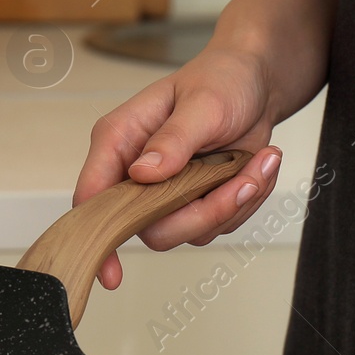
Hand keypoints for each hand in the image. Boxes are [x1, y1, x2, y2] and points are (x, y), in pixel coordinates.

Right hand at [74, 44, 284, 288]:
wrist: (257, 82)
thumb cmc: (221, 79)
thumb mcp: (202, 103)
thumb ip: (173, 139)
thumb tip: (143, 174)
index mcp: (120, 141)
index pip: (94, 196)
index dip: (99, 237)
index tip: (112, 275)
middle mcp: (137, 172)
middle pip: (152, 228)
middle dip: (206, 212)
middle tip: (245, 181)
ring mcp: (167, 192)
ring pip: (192, 230)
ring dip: (235, 202)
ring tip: (260, 161)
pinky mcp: (197, 201)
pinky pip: (220, 224)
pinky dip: (248, 199)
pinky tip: (258, 165)